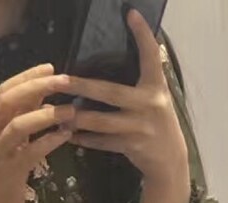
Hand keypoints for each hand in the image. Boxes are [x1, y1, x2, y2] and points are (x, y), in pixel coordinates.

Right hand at [0, 64, 74, 202]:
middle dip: (37, 87)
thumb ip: (21, 116)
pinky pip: (31, 151)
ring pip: (18, 125)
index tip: (50, 67)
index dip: (27, 76)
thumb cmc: (3, 174)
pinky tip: (66, 135)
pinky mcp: (8, 172)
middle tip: (64, 81)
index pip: (3, 90)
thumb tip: (43, 93)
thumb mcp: (9, 141)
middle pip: (8, 100)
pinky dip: (50, 141)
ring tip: (70, 110)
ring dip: (46, 114)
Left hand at [67, 11, 190, 202]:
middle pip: (110, 92)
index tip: (130, 13)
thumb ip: (143, 78)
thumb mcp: (156, 97)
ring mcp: (139, 128)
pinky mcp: (131, 147)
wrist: (170, 162)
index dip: (142, 34)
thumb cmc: (158, 123)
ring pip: (102, 121)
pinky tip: (69, 134)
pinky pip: (102, 142)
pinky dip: (85, 139)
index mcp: (156, 87)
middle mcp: (149, 105)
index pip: (151, 55)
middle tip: (61, 80)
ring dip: (78, 117)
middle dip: (83, 86)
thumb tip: (118, 55)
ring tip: (57, 111)